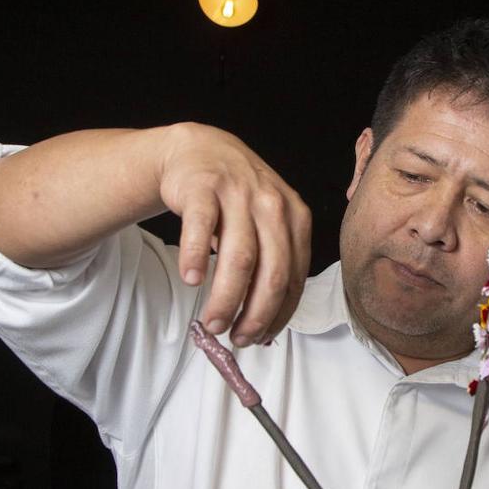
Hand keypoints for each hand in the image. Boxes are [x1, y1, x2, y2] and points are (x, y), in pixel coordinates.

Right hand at [159, 123, 311, 346]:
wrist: (199, 150)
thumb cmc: (236, 197)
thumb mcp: (267, 222)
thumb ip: (272, 264)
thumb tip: (265, 326)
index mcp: (296, 218)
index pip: (295, 278)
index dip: (278, 314)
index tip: (260, 338)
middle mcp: (272, 205)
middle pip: (272, 273)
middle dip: (254, 314)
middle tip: (236, 338)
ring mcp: (238, 194)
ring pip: (239, 258)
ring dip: (226, 298)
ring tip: (212, 323)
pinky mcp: (203, 188)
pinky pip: (200, 228)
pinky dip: (196, 257)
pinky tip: (192, 280)